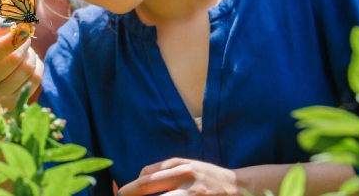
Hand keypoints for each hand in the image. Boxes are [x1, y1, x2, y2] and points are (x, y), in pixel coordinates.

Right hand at [0, 13, 42, 109]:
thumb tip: (10, 25)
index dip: (10, 41)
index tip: (22, 29)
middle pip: (13, 61)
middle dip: (23, 43)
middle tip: (25, 36)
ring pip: (27, 70)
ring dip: (31, 53)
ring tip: (26, 49)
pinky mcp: (14, 105)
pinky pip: (36, 79)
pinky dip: (37, 65)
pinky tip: (29, 61)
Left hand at [118, 158, 239, 195]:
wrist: (239, 186)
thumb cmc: (206, 176)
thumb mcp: (186, 166)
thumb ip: (164, 169)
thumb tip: (140, 176)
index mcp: (180, 166)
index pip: (148, 176)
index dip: (130, 187)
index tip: (120, 193)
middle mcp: (185, 179)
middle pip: (149, 186)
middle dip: (131, 194)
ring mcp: (193, 194)